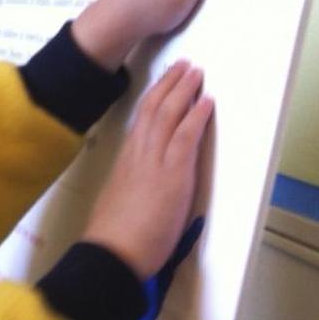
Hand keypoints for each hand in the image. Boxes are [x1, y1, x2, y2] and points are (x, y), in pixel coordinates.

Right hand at [82, 61, 212, 279]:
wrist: (112, 253)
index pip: (140, 122)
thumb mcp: (121, 203)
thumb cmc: (115, 239)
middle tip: (184, 66)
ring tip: (196, 73)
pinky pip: (185, 136)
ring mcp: (154, 162)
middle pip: (153, 110)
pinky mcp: (171, 175)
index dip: (154, 98)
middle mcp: (137, 155)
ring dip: (184, 91)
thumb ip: (134, 190)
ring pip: (168, 115)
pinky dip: (196, 116)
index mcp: (125, 162)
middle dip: (170, 84)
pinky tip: (206, 101)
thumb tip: (143, 191)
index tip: (164, 83)